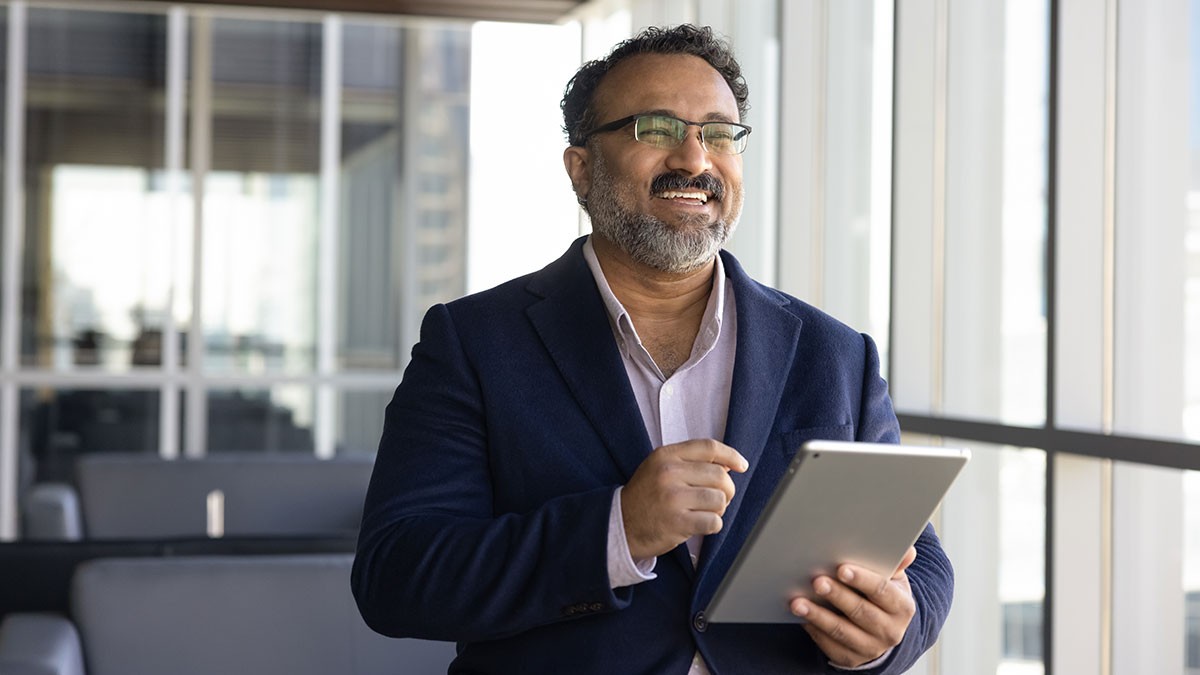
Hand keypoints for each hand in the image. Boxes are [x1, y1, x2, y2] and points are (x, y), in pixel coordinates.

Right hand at [621, 439, 748, 559]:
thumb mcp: (660, 468)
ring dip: (718, 509)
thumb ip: (690, 462)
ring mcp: (673, 498)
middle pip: (720, 475)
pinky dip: (713, 525)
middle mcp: (669, 473)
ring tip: (704, 512)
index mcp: (665, 455)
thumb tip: (729, 465)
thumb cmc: (646, 496)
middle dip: (726, 489)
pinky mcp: (677, 522)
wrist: (620, 524)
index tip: (741, 466)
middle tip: (717, 498)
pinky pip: (714, 522)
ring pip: (719, 499)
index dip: (731, 455)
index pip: (708, 448)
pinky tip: (700, 524)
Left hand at [789, 546, 917, 667]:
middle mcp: (890, 631)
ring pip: (841, 631)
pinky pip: (830, 646)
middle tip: (816, 582)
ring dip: (818, 616)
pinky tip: (801, 618)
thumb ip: (895, 564)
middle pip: (860, 611)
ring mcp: (871, 648)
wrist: (882, 630)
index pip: (882, 591)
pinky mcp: (851, 658)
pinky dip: (814, 631)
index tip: (841, 569)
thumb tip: (908, 550)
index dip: (862, 579)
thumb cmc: (882, 596)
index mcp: (902, 607)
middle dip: (837, 595)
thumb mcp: (892, 580)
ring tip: (798, 602)